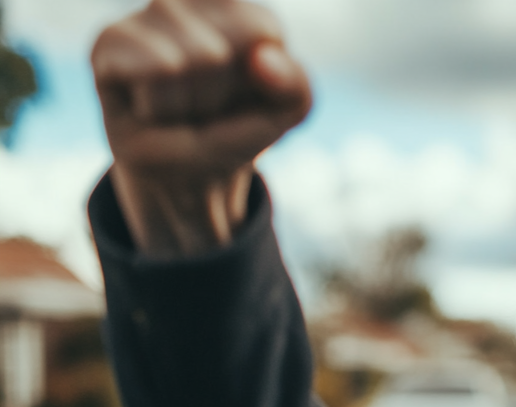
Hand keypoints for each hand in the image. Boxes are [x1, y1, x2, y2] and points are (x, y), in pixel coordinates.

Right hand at [91, 0, 310, 255]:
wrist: (189, 171)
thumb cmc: (239, 129)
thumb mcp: (286, 114)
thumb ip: (296, 88)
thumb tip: (262, 60)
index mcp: (242, 10)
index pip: (260, 28)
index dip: (261, 79)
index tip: (248, 92)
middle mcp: (191, 0)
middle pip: (217, 51)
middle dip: (219, 96)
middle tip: (211, 107)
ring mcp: (148, 14)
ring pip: (182, 62)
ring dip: (188, 105)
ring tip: (184, 109)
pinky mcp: (110, 39)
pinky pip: (149, 68)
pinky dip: (158, 107)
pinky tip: (152, 108)